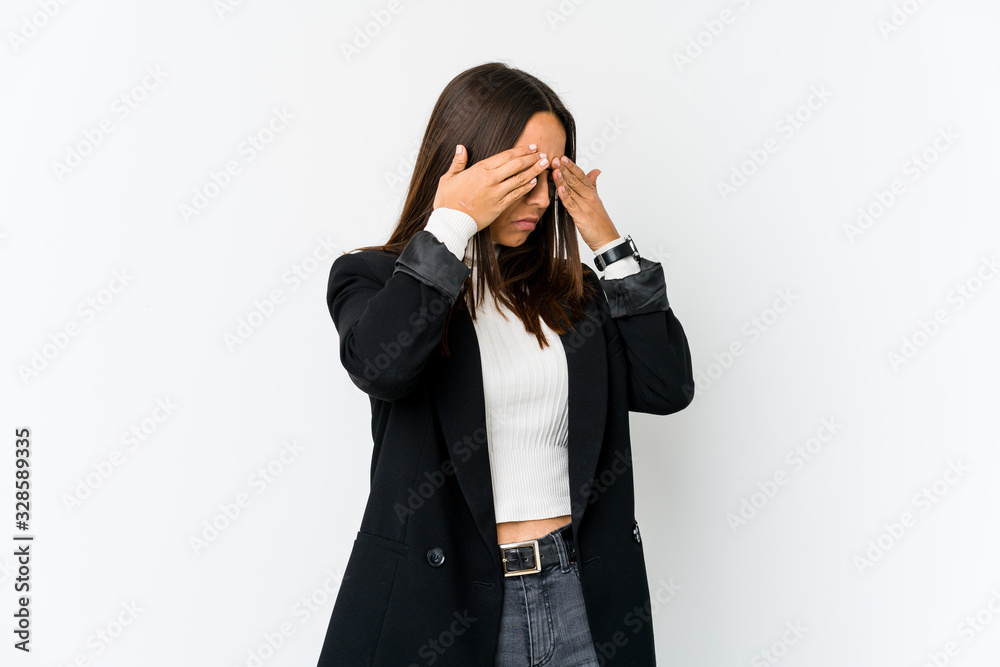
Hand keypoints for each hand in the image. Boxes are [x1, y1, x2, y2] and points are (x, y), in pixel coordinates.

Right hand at [433, 144, 550, 230]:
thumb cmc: (447, 201)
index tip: (532, 147)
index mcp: (480, 169)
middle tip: (544, 153)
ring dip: (534, 170)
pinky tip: (535, 182)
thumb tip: (461, 147)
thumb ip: (458, 162)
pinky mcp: (499, 206)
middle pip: (516, 165)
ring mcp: (496, 193)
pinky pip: (516, 195)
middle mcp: (491, 180)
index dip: (521, 151)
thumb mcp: (449, 178)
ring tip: (545, 164)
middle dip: (531, 158)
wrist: (451, 222)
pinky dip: (526, 187)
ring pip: (519, 179)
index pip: (506, 156)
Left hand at [551, 156, 619, 250]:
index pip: (581, 175)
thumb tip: (596, 170)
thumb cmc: (600, 221)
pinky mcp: (580, 216)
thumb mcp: (597, 200)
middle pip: (575, 180)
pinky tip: (560, 189)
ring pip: (571, 190)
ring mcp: (585, 206)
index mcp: (592, 192)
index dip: (571, 166)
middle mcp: (589, 197)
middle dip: (564, 169)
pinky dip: (565, 196)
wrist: (607, 238)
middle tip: (554, 159)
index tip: (563, 157)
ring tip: (554, 170)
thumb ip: (593, 184)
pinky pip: (571, 204)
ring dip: (562, 180)